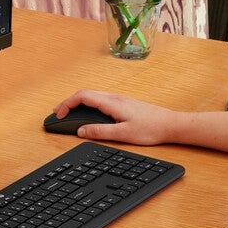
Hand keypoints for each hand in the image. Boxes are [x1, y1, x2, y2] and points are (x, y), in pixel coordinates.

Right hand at [51, 89, 178, 144]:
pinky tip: (88, 115)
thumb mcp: (123, 134)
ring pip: (92, 96)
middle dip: (68, 103)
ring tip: (69, 115)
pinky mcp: (124, 104)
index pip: (82, 96)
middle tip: (57, 114)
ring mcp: (119, 100)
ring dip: (78, 104)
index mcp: (112, 103)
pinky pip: (100, 100)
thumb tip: (81, 131)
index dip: (66, 104)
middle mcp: (114, 98)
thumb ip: (100, 132)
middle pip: (85, 94)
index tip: (58, 115)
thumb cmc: (151, 128)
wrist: (171, 124)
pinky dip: (88, 106)